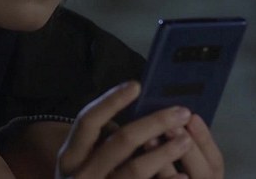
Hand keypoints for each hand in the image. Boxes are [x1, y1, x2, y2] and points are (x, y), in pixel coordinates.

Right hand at [56, 81, 223, 177]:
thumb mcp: (85, 161)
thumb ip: (105, 140)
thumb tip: (142, 110)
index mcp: (70, 156)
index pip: (88, 120)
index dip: (111, 101)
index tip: (136, 86)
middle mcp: (81, 175)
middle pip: (120, 141)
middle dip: (154, 123)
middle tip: (181, 112)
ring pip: (135, 169)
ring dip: (165, 152)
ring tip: (185, 140)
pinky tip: (183, 175)